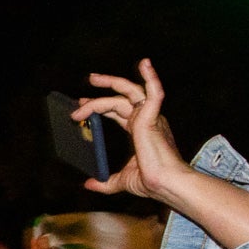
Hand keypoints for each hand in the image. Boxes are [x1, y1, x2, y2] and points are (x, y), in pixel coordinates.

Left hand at [77, 59, 190, 203]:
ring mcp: (151, 117)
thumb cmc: (152, 182)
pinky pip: (153, 92)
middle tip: (85, 86)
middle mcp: (147, 120)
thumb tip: (89, 185)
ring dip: (110, 83)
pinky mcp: (153, 117)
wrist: (166, 184)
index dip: (100, 107)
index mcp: (141, 131)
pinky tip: (145, 64)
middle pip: (122, 97)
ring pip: (128, 93)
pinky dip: (151, 77)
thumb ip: (105, 182)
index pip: (118, 112)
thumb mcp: (121, 180)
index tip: (82, 106)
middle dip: (103, 89)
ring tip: (92, 79)